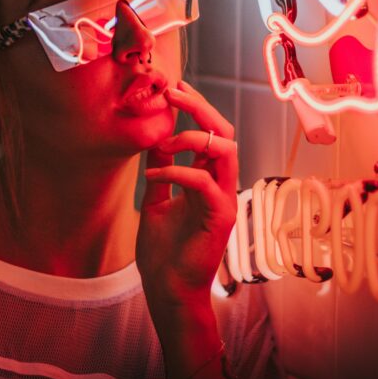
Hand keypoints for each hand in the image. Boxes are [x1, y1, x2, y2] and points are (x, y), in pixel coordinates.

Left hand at [136, 80, 237, 306]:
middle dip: (200, 107)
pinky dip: (176, 171)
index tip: (174, 89)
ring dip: (191, 137)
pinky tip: (152, 177)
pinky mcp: (220, 216)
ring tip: (163, 143)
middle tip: (174, 92)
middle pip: (224, 132)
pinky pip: (203, 180)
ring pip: (225, 149)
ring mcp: (224, 199)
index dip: (195, 108)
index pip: (211, 133)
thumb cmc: (163, 253)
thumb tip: (156, 142)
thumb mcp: (157, 201)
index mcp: (208, 180)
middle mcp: (221, 185)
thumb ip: (162, 172)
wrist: (168, 290)